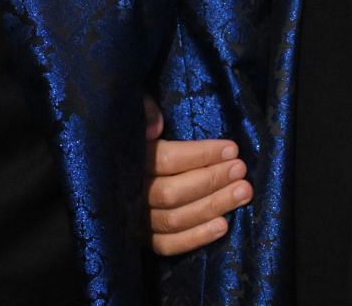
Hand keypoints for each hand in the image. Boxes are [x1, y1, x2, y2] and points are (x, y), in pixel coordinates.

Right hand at [143, 94, 252, 255]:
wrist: (108, 160)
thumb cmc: (132, 127)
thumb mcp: (132, 107)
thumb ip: (143, 110)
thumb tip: (156, 127)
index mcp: (127, 156)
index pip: (166, 159)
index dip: (200, 155)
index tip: (232, 149)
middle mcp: (129, 191)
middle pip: (172, 193)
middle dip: (212, 181)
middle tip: (241, 170)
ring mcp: (134, 218)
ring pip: (175, 219)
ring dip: (213, 207)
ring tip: (243, 192)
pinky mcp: (141, 238)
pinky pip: (167, 245)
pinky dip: (195, 238)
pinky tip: (223, 226)